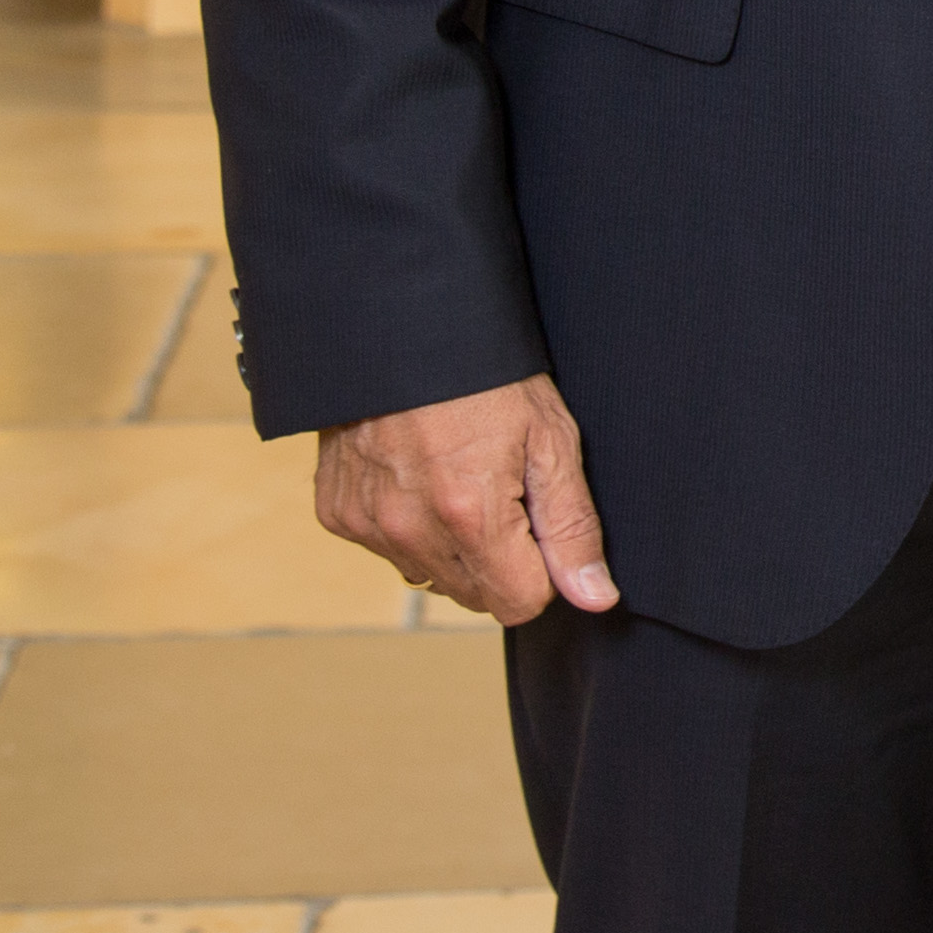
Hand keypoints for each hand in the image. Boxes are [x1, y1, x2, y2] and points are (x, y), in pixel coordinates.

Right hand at [313, 374, 617, 621]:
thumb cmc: (490, 378)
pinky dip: (410, 526)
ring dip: (454, 548)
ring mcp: (367, 525)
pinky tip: (421, 475)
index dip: (544, 570)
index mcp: (469, 516)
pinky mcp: (338, 514)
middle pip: (475, 596)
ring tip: (463, 479)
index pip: (519, 603)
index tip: (543, 525)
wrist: (404, 329)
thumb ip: (573, 528)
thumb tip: (595, 598)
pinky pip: (388, 549)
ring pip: (430, 577)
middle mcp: (410, 531)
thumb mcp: (551, 441)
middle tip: (506, 494)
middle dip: (502, 562)